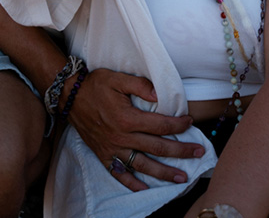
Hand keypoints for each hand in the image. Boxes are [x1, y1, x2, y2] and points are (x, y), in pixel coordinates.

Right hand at [68, 68, 203, 191]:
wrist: (69, 97)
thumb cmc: (95, 85)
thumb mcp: (117, 78)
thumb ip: (140, 85)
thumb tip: (160, 95)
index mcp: (128, 118)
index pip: (161, 125)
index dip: (179, 125)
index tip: (190, 122)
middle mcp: (122, 137)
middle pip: (158, 148)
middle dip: (181, 151)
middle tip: (199, 153)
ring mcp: (113, 149)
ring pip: (143, 165)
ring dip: (164, 173)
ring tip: (181, 178)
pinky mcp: (104, 155)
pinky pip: (120, 174)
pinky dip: (132, 184)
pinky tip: (145, 189)